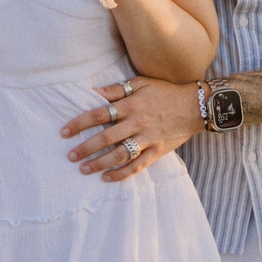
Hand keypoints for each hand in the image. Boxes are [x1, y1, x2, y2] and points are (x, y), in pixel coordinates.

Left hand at [62, 76, 198, 180]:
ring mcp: (148, 139)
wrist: (196, 106)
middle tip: (70, 155)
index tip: (64, 132)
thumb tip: (93, 92)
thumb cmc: (165, 92)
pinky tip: (107, 177)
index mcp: (132, 104)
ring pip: (120, 155)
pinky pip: (137, 166)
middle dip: (85, 148)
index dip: (80, 123)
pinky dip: (122, 173)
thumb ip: (116, 90)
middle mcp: (138, 123)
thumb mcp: (141, 83)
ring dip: (100, 163)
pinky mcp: (157, 151)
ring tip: (83, 169)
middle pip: (106, 138)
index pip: (100, 114)